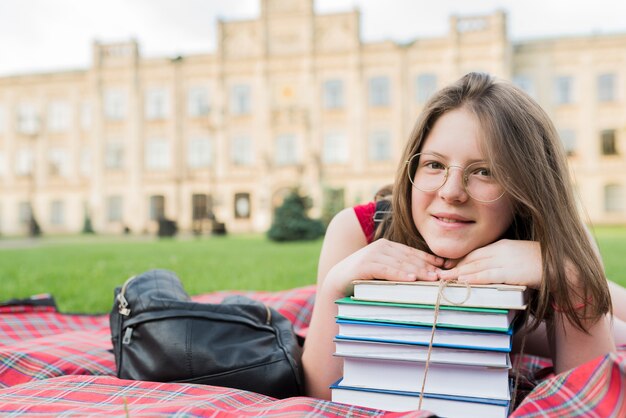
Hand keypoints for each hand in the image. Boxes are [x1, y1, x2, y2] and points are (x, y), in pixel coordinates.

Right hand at [323, 238, 445, 294]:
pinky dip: (400, 274)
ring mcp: (372, 254)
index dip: (429, 260)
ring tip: (432, 279)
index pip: (412, 253)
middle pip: (409, 258)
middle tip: (443, 276)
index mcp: (387, 246)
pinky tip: (411, 279)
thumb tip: (422, 275)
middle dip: (427, 267)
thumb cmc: (363, 277)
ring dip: (418, 271)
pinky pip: (387, 270)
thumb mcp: (383, 270)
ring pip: (400, 263)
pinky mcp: (365, 265)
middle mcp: (381, 246)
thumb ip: (398, 268)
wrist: (337, 281)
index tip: (445, 267)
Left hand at [437, 239, 542, 288]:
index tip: (449, 267)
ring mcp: (505, 261)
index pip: (476, 253)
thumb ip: (505, 260)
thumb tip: (492, 270)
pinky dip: (473, 279)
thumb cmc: (543, 263)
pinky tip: (462, 282)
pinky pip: (487, 276)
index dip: (461, 260)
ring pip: (475, 267)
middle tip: (439, 273)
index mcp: (502, 245)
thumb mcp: (519, 257)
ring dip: (458, 274)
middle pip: (472, 259)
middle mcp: (500, 250)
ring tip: (443, 279)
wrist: (562, 266)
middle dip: (455, 267)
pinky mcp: (510, 272)